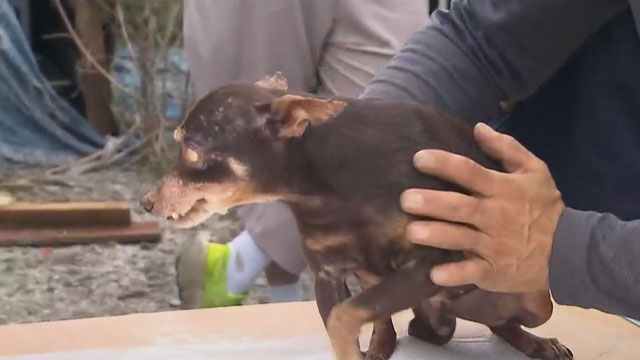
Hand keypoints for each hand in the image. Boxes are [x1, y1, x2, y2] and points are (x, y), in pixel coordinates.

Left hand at [400, 123, 564, 292]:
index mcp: (502, 189)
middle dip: (432, 202)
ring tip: (412, 232)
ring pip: (461, 238)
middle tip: (406, 200)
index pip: (470, 172)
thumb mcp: (534, 171)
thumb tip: (478, 127)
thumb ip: (507, 148)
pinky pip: (472, 272)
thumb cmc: (545, 207)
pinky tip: (434, 275)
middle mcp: (494, 216)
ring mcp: (494, 245)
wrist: (569, 251)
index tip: (418, 159)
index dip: (444, 164)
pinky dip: (454, 274)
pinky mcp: (494, 271)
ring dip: (436, 236)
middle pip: (460, 207)